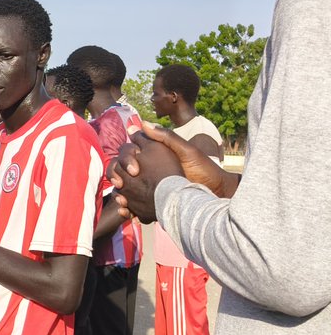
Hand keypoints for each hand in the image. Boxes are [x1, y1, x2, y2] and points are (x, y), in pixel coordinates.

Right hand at [110, 123, 231, 196]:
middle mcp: (147, 168)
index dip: (125, 157)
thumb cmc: (205, 169)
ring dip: (120, 193)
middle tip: (121, 184)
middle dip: (116, 175)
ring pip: (124, 186)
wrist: (216, 193)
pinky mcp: (151, 200)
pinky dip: (128, 207)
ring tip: (123, 201)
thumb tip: (142, 123)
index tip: (132, 168)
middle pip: (121, 168)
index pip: (129, 150)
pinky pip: (134, 203)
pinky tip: (128, 211)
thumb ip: (167, 137)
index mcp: (154, 154)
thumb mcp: (187, 151)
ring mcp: (148, 184)